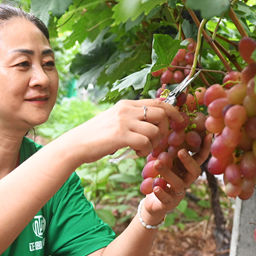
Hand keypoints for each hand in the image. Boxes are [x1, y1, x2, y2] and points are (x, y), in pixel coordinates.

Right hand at [62, 99, 184, 163]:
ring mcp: (123, 121)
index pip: (158, 102)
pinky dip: (145, 151)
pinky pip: (145, 142)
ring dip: (153, 143)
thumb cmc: (96, 136)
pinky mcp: (120, 135)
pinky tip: (136, 153)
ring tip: (142, 149)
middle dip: (165, 129)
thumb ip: (132, 119)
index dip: (173, 112)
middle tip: (157, 141)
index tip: (178, 123)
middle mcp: (126, 109)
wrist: (76, 144)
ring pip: (155, 130)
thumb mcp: (115, 120)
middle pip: (161, 113)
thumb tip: (153, 123)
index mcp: (127, 104)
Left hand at [141, 134, 212, 223]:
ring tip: (157, 163)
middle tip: (180, 151)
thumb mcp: (164, 161)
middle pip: (195, 171)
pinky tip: (155, 187)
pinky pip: (167, 198)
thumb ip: (169, 149)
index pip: (200, 158)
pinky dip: (161, 192)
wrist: (152, 202)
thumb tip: (174, 128)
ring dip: (168, 172)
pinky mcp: (168, 203)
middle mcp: (186, 180)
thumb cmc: (160, 177)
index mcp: (187, 169)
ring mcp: (178, 193)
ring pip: (178, 183)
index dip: (205, 148)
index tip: (207, 135)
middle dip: (189, 161)